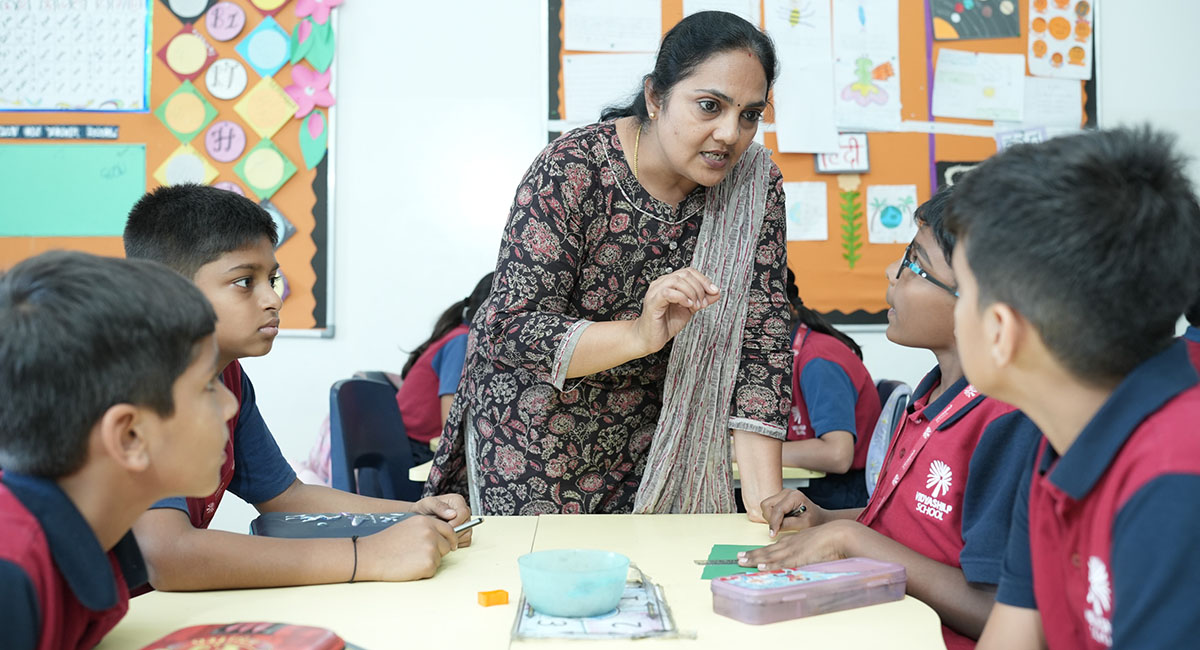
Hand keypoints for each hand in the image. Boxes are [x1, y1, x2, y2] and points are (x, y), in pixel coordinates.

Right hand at [357, 515, 457, 580]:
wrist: (371, 555)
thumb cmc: (386, 543)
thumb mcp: (409, 526)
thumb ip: (427, 529)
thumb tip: (444, 537)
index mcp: (426, 521)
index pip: (449, 530)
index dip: (451, 539)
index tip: (452, 544)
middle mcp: (431, 533)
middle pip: (447, 546)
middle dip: (438, 552)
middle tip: (419, 555)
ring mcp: (431, 548)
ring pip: (440, 559)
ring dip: (429, 562)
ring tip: (410, 559)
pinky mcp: (428, 564)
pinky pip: (433, 570)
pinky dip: (423, 571)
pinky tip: (409, 567)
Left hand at [410, 494, 472, 546]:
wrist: (418, 518)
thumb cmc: (423, 509)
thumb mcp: (428, 504)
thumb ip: (439, 507)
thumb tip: (453, 514)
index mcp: (457, 501)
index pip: (464, 513)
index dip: (456, 522)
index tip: (446, 527)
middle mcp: (463, 512)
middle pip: (467, 525)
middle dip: (453, 531)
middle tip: (441, 531)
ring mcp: (464, 523)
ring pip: (467, 534)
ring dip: (454, 538)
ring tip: (441, 533)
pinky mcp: (464, 533)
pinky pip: (466, 541)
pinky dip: (456, 543)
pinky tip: (445, 538)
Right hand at [632, 268, 719, 354]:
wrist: (650, 338)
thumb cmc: (665, 323)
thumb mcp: (689, 309)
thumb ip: (701, 299)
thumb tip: (716, 293)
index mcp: (669, 283)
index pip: (688, 272)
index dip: (703, 280)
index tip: (714, 291)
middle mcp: (661, 284)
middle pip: (684, 274)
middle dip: (699, 288)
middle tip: (702, 303)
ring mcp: (655, 292)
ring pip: (677, 281)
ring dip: (691, 293)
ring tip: (695, 306)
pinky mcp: (653, 302)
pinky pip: (668, 293)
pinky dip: (682, 298)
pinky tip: (687, 305)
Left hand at [739, 519, 859, 570]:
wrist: (840, 534)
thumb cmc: (831, 539)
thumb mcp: (814, 544)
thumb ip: (806, 550)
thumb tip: (803, 557)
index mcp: (794, 541)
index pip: (773, 548)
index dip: (760, 552)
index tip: (748, 554)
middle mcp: (790, 545)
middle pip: (767, 551)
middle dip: (752, 555)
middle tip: (738, 558)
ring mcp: (794, 550)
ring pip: (770, 556)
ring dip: (755, 559)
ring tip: (742, 561)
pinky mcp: (800, 557)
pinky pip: (783, 563)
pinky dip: (771, 565)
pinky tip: (762, 567)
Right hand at [760, 489, 825, 536]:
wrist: (818, 517)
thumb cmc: (814, 519)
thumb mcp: (804, 524)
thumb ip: (788, 524)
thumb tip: (775, 527)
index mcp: (795, 496)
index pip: (777, 509)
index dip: (774, 522)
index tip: (772, 533)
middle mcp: (786, 492)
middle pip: (767, 505)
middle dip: (771, 518)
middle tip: (780, 527)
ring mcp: (781, 495)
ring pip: (765, 506)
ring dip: (771, 517)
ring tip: (784, 522)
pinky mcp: (778, 499)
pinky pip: (768, 508)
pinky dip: (772, 516)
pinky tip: (782, 519)